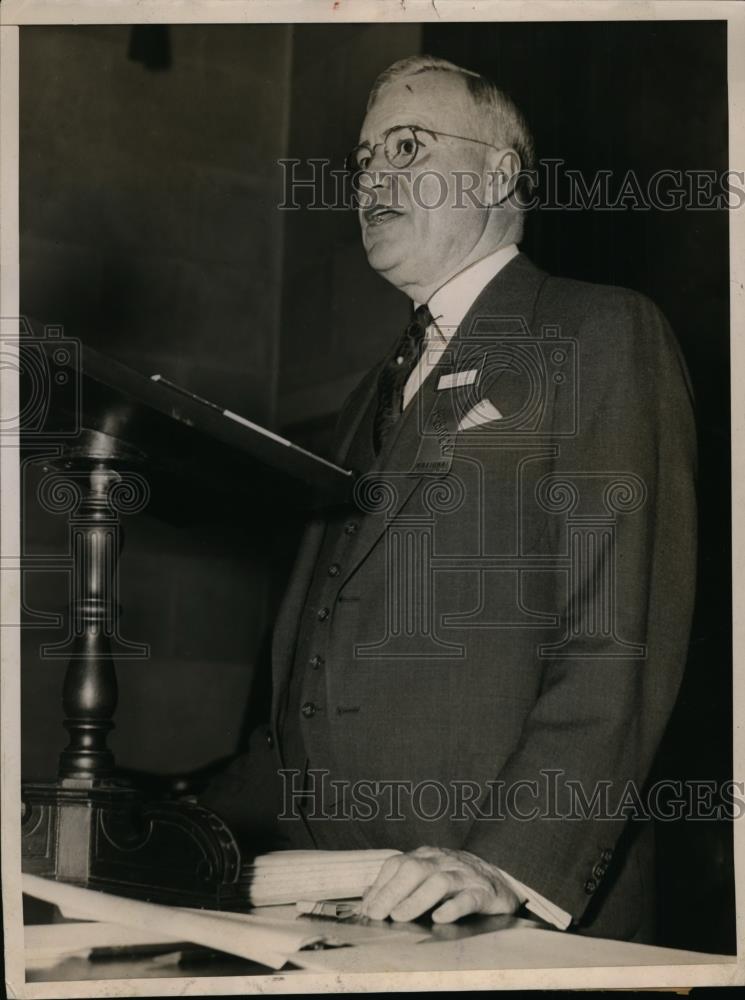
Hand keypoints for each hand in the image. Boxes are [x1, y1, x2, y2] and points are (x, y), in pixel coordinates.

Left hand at [359, 846, 524, 923]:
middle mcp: (443, 862)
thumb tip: (367, 899)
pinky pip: (468, 898)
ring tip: (400, 917)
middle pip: (414, 869)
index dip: (380, 885)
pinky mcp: (483, 893)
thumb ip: (399, 886)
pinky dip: (453, 908)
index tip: (367, 908)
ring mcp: (464, 876)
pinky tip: (440, 918)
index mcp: (426, 857)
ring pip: (438, 881)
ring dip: (416, 900)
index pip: (397, 864)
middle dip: (392, 892)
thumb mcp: (426, 877)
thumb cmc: (456, 881)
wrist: (499, 882)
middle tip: (377, 914)